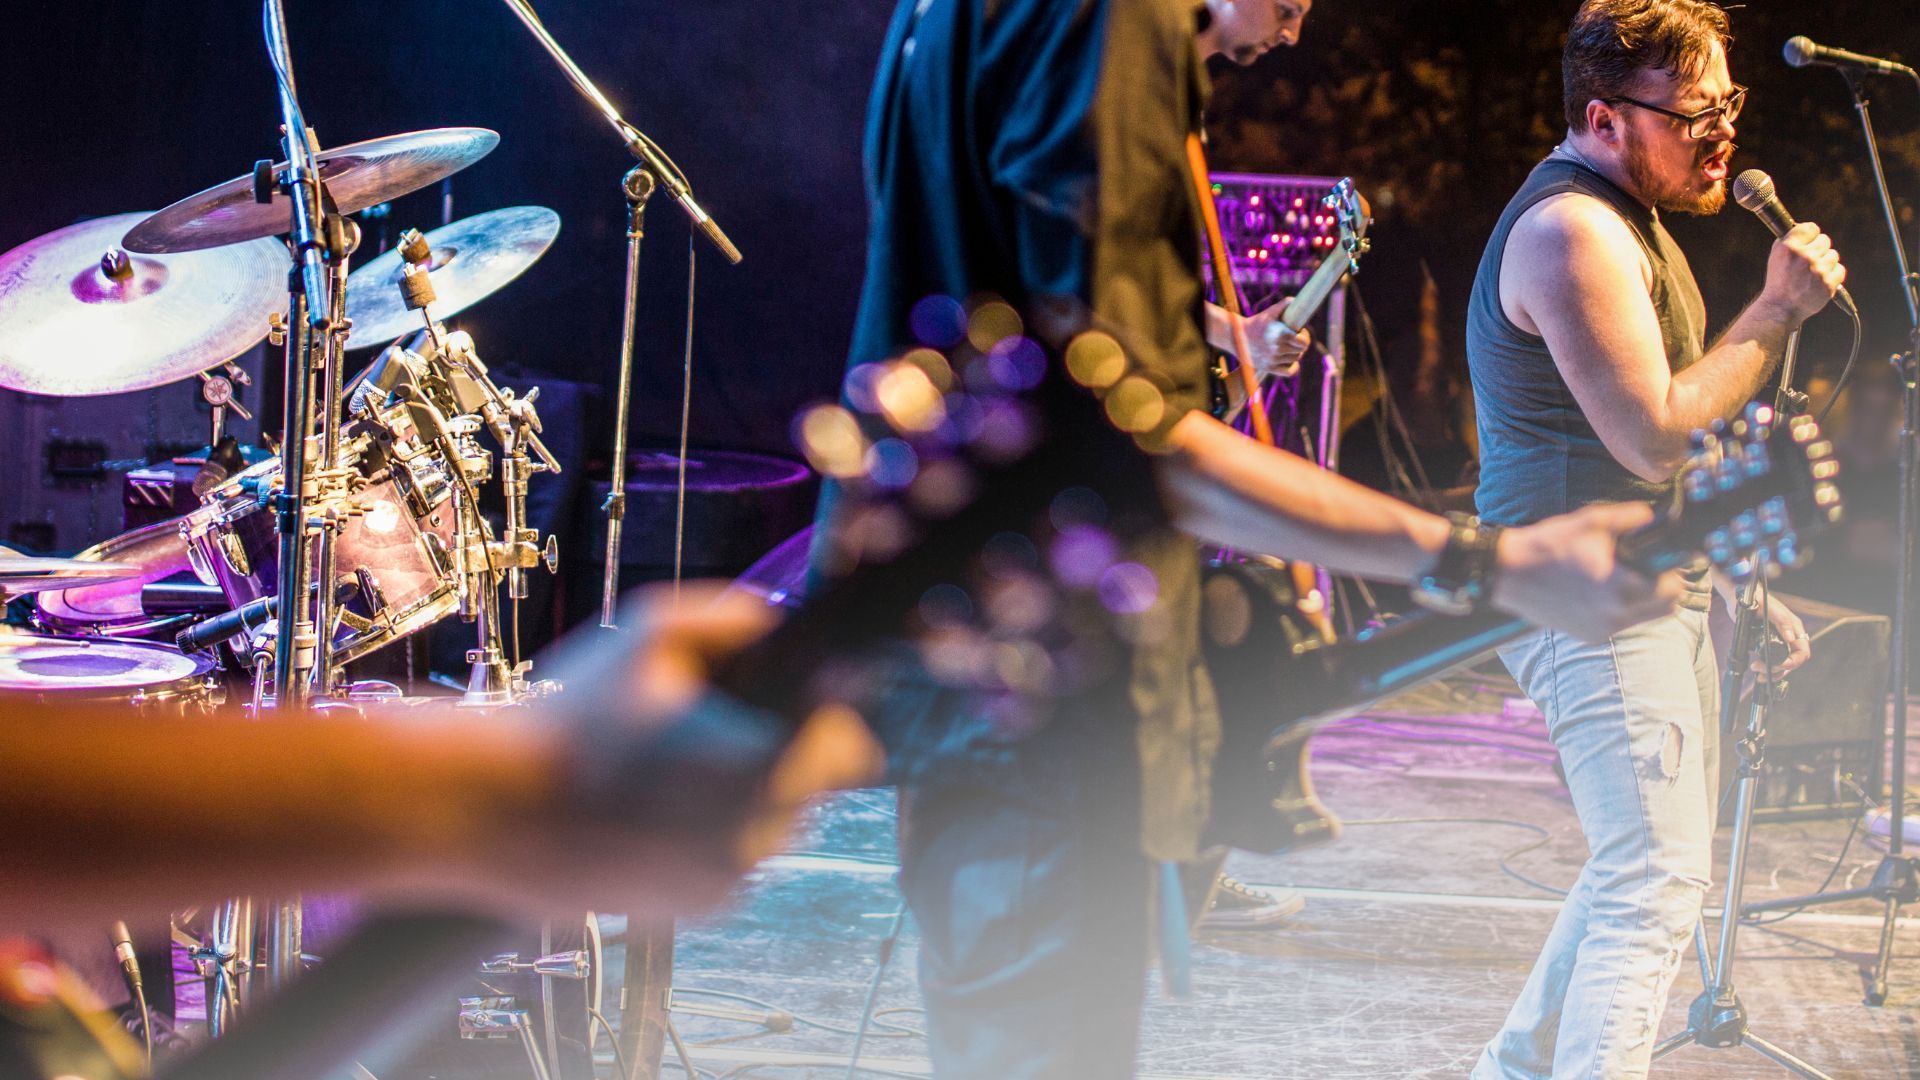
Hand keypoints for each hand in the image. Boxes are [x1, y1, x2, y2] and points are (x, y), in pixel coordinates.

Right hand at [520, 584, 883, 913]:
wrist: (488, 810)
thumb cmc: (569, 717)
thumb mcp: (652, 634)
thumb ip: (735, 619)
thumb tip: (782, 623)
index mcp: (763, 767)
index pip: (852, 749)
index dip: (826, 717)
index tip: (792, 701)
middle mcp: (758, 836)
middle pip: (810, 786)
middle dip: (778, 753)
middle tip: (710, 728)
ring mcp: (729, 880)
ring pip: (769, 825)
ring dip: (741, 796)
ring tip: (669, 767)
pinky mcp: (698, 910)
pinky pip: (730, 860)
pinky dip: (708, 836)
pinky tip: (652, 808)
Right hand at [1242, 301, 1310, 377]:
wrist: (1237, 337)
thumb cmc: (1256, 323)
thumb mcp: (1270, 311)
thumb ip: (1285, 304)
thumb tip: (1297, 301)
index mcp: (1280, 335)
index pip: (1304, 342)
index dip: (1305, 337)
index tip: (1300, 332)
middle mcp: (1277, 349)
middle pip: (1300, 351)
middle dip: (1299, 343)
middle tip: (1294, 338)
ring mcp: (1273, 360)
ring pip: (1295, 359)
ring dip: (1294, 353)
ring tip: (1288, 345)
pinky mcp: (1268, 368)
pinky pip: (1289, 371)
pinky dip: (1293, 367)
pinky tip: (1290, 360)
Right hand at [1491, 502, 1682, 642]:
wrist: (1507, 574)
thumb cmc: (1547, 545)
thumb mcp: (1590, 521)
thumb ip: (1630, 517)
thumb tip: (1656, 516)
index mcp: (1618, 585)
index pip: (1672, 588)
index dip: (1672, 570)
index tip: (1662, 559)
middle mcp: (1614, 613)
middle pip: (1667, 608)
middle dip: (1664, 587)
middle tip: (1648, 569)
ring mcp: (1602, 629)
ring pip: (1645, 617)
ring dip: (1644, 600)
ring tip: (1622, 580)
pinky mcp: (1589, 636)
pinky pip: (1620, 624)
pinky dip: (1619, 609)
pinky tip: (1598, 592)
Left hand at [1754, 596, 1810, 675]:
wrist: (1741, 598)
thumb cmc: (1758, 599)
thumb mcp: (1770, 609)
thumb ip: (1782, 621)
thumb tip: (1790, 637)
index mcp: (1794, 628)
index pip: (1802, 651)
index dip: (1795, 661)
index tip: (1782, 665)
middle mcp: (1789, 637)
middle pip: (1792, 661)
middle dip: (1779, 669)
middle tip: (1760, 669)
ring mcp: (1778, 642)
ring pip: (1782, 664)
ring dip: (1772, 672)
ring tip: (1758, 674)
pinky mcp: (1766, 645)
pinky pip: (1771, 661)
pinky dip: (1767, 669)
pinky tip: (1758, 672)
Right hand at [1758, 221, 1846, 323]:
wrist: (1781, 308)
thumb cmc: (1779, 280)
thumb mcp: (1776, 256)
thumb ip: (1791, 239)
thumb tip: (1809, 229)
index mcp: (1788, 247)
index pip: (1811, 228)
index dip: (1810, 235)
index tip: (1807, 241)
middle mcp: (1804, 256)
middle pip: (1825, 240)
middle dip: (1818, 249)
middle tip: (1808, 262)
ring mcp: (1817, 270)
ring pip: (1833, 255)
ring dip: (1825, 263)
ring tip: (1812, 274)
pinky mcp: (1828, 283)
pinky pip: (1839, 269)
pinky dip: (1832, 275)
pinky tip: (1819, 282)